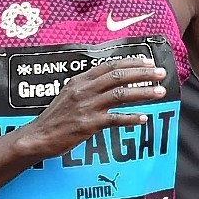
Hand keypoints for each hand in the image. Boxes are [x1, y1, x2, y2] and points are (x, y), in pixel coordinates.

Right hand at [18, 56, 168, 159]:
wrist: (38, 136)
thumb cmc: (55, 117)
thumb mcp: (68, 94)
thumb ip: (88, 86)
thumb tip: (110, 81)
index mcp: (80, 80)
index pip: (110, 65)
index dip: (131, 62)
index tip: (148, 62)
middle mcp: (84, 90)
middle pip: (119, 76)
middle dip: (143, 73)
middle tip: (161, 73)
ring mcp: (86, 107)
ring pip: (120, 95)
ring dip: (143, 92)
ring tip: (160, 92)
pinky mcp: (88, 125)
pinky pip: (114, 119)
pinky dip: (130, 118)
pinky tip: (143, 119)